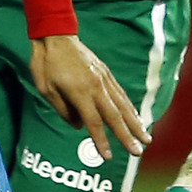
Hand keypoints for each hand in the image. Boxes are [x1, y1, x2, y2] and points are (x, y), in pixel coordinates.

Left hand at [29, 35, 148, 160]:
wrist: (55, 35)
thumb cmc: (46, 64)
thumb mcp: (46, 90)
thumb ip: (63, 110)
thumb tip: (79, 126)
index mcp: (79, 92)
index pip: (93, 122)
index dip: (101, 141)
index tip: (109, 156)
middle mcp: (96, 86)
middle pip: (114, 116)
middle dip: (127, 136)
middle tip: (138, 152)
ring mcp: (103, 78)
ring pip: (123, 104)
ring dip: (135, 123)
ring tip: (146, 137)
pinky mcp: (106, 73)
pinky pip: (120, 93)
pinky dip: (130, 106)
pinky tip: (136, 116)